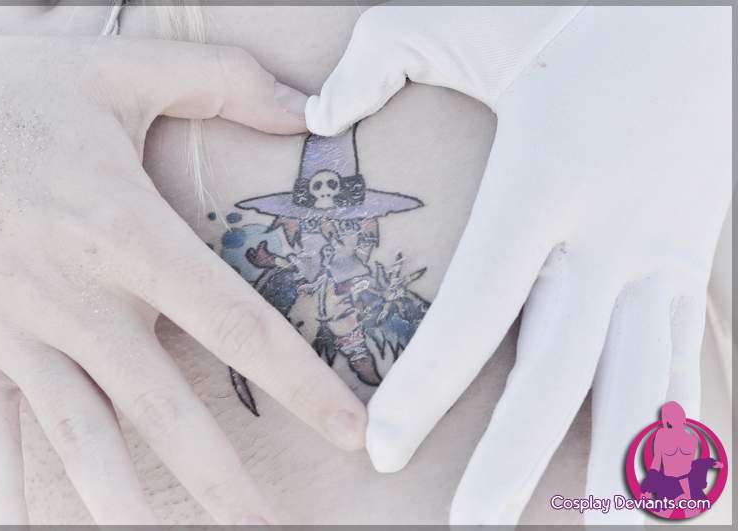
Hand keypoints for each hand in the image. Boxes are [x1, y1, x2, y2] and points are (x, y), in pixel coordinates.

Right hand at [0, 33, 365, 524]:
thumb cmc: (10, 90)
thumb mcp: (118, 68)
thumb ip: (226, 80)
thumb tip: (316, 108)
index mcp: (127, 232)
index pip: (236, 323)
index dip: (300, 382)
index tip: (350, 432)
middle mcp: (76, 298)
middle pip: (164, 409)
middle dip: (221, 479)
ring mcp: (13, 330)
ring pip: (81, 438)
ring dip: (125, 505)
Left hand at [307, 5, 730, 524]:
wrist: (695, 3)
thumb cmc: (571, 6)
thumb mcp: (461, 18)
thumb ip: (377, 60)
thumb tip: (316, 113)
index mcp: (546, 179)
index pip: (478, 307)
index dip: (428, 385)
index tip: (382, 446)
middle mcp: (611, 231)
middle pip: (559, 366)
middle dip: (514, 455)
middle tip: (469, 525)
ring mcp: (664, 250)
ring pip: (644, 378)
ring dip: (620, 466)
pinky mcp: (693, 256)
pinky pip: (687, 355)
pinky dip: (679, 424)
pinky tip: (672, 485)